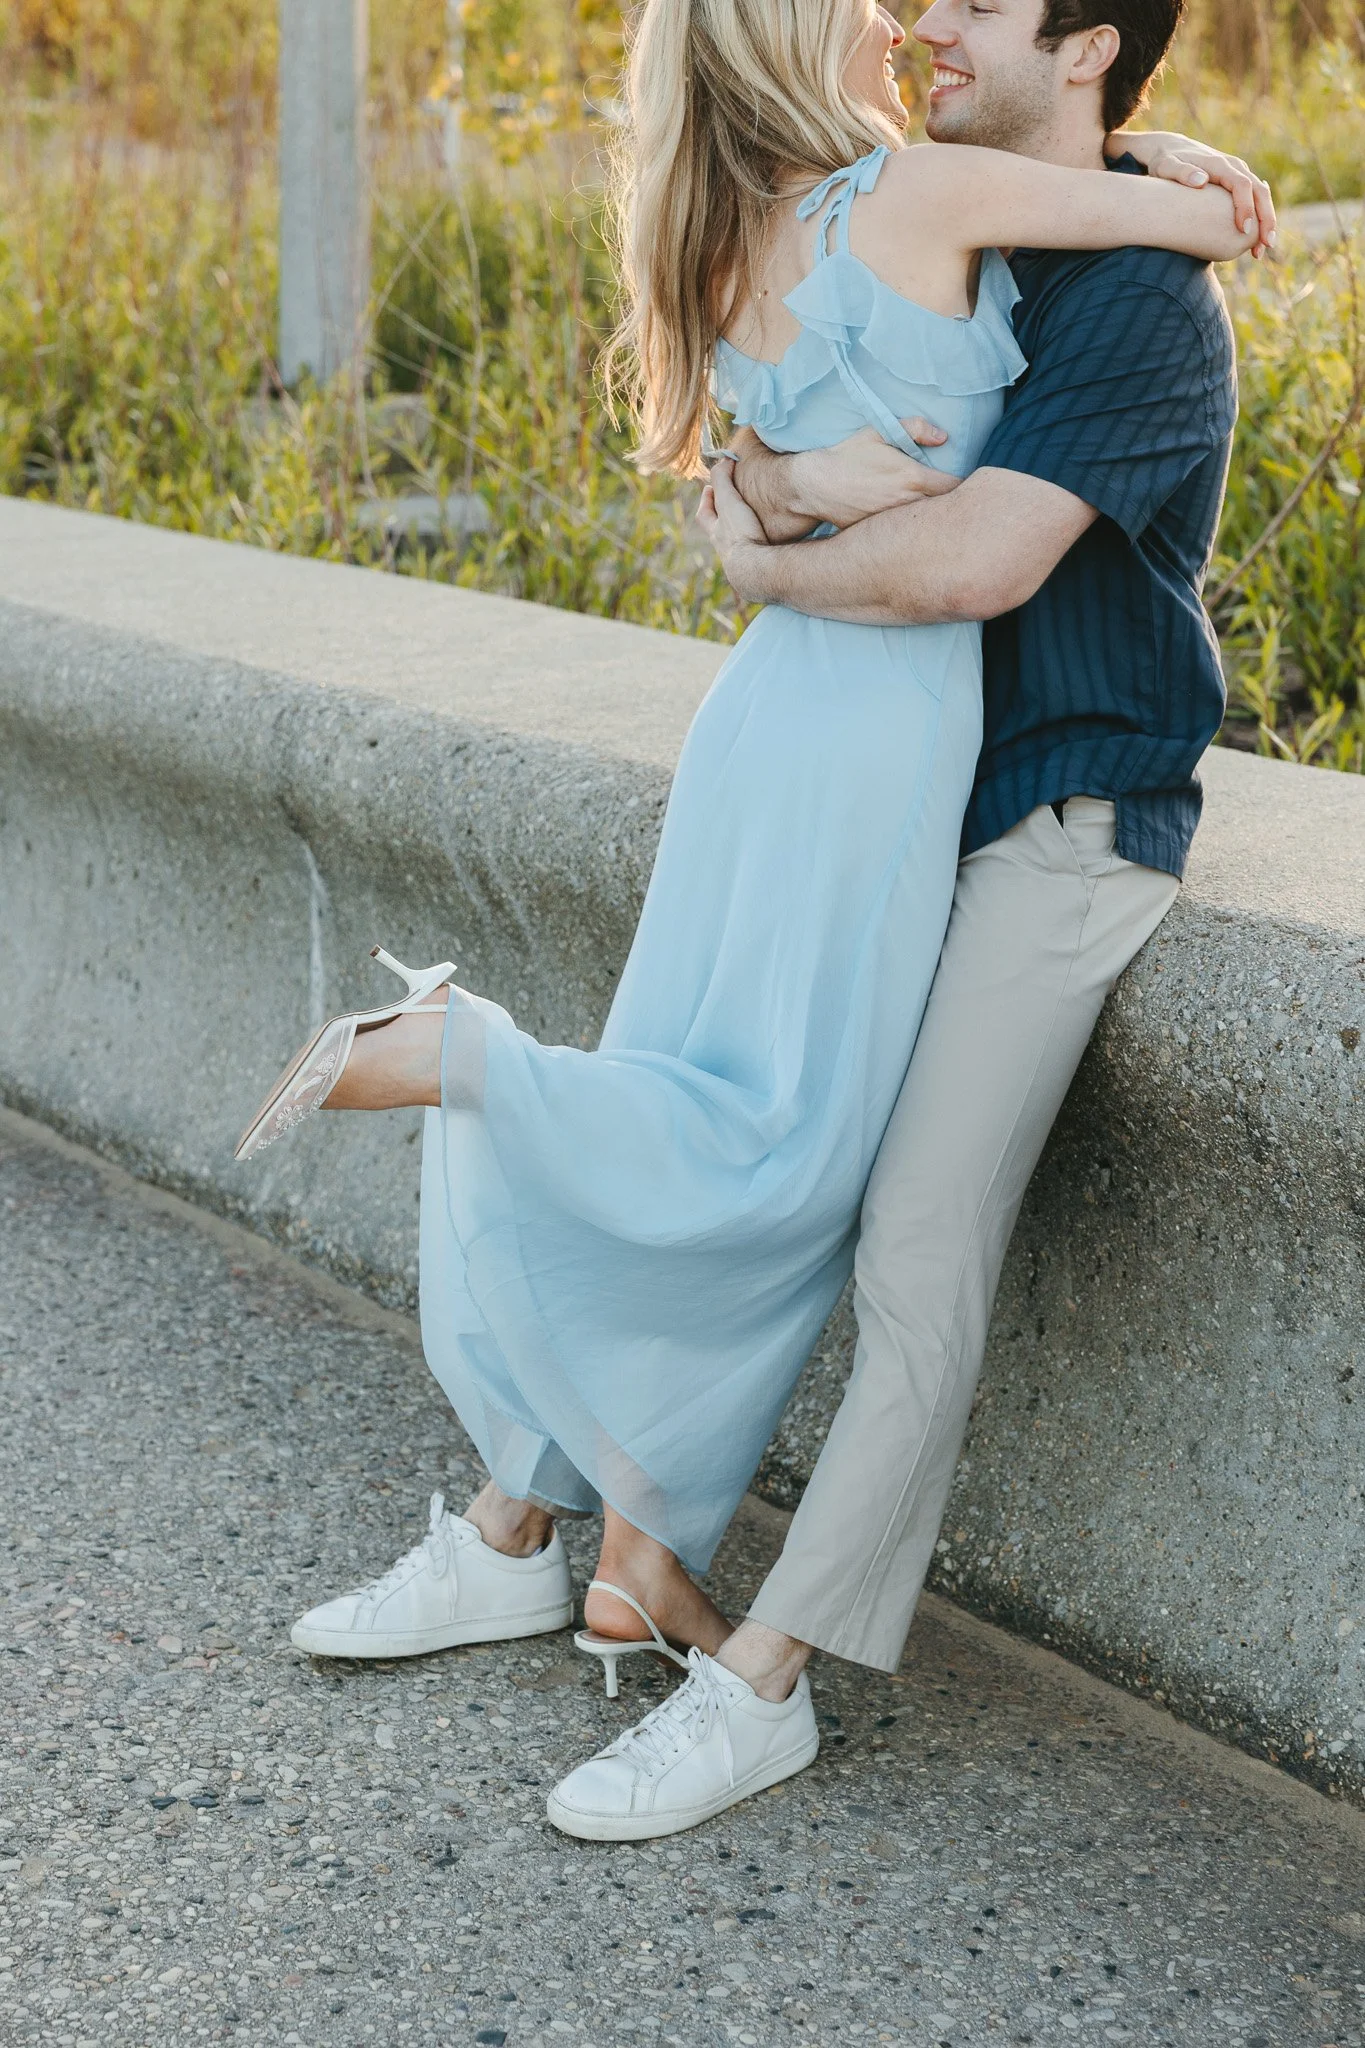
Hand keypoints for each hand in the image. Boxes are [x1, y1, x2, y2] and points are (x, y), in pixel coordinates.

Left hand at [696, 459, 779, 604]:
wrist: (756, 570)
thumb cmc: (741, 534)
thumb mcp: (728, 501)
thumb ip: (723, 478)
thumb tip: (724, 458)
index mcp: (717, 533)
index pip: (704, 515)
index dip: (706, 500)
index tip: (710, 488)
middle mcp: (726, 550)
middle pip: (719, 533)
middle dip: (723, 520)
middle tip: (732, 508)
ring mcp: (742, 563)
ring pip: (738, 547)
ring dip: (743, 536)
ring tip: (755, 525)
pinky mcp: (759, 572)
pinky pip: (758, 557)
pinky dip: (761, 549)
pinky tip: (774, 546)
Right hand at [775, 422, 960, 528]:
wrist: (816, 486)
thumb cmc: (848, 456)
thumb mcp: (879, 432)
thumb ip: (915, 429)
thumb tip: (943, 437)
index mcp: (913, 478)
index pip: (954, 488)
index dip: (962, 486)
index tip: (960, 483)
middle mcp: (907, 504)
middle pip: (944, 511)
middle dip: (950, 506)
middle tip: (950, 499)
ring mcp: (895, 524)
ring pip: (925, 525)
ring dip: (930, 519)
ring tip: (931, 513)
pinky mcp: (882, 536)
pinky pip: (904, 535)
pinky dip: (909, 530)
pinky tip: (907, 525)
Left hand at [1109, 131, 1275, 257]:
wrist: (1171, 148)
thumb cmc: (1165, 161)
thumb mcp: (1166, 166)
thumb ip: (1181, 172)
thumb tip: (1202, 181)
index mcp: (1219, 165)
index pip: (1241, 184)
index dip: (1245, 207)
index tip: (1243, 230)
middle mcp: (1234, 167)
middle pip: (1259, 191)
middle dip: (1265, 218)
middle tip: (1266, 245)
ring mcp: (1238, 174)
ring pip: (1261, 196)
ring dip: (1266, 223)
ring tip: (1261, 252)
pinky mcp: (1236, 183)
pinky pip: (1254, 200)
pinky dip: (1258, 221)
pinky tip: (1254, 244)